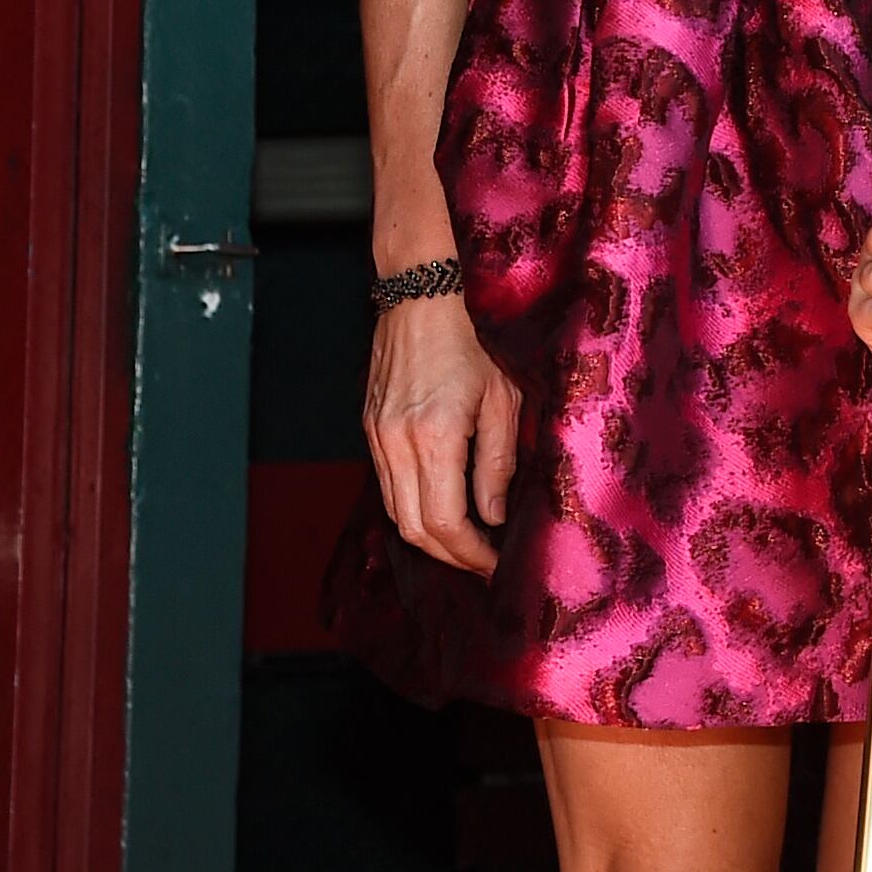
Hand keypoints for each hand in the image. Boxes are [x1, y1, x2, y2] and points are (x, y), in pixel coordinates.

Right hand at [363, 279, 521, 576]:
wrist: (418, 307)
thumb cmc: (470, 347)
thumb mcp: (502, 401)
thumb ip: (497, 463)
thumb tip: (494, 516)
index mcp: (436, 436)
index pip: (446, 521)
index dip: (470, 553)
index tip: (495, 564)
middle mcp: (398, 444)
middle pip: (414, 528)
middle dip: (450, 555)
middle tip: (482, 564)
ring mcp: (378, 440)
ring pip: (396, 513)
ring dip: (429, 538)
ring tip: (464, 544)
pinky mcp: (370, 433)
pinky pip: (387, 488)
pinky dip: (412, 509)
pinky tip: (440, 510)